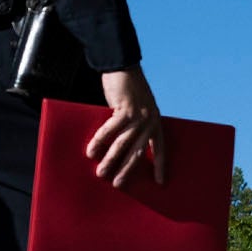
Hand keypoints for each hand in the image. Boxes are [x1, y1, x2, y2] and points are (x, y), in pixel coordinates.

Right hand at [94, 67, 165, 189]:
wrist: (123, 66)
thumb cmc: (128, 89)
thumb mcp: (137, 108)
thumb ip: (132, 125)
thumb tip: (118, 148)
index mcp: (155, 121)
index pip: (160, 148)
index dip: (160, 165)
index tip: (160, 182)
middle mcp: (150, 120)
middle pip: (139, 151)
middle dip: (128, 169)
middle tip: (118, 184)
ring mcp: (138, 115)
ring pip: (123, 144)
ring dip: (111, 160)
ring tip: (101, 173)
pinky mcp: (125, 109)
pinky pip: (110, 130)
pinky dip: (99, 141)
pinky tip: (91, 151)